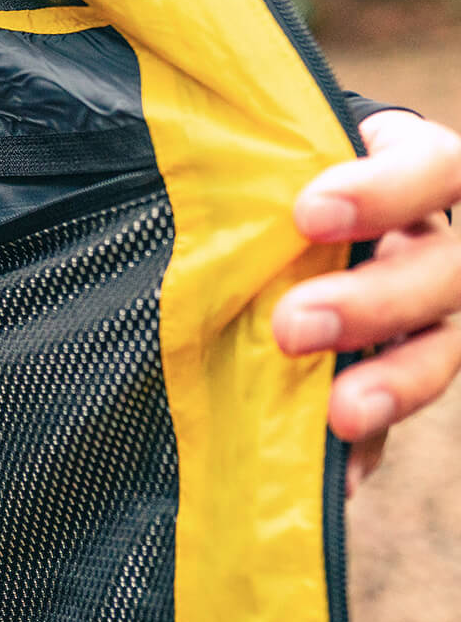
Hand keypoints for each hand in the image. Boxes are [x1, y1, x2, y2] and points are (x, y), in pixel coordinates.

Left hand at [273, 109, 460, 491]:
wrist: (271, 207)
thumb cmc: (271, 163)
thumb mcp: (269, 148)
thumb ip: (253, 161)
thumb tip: (186, 158)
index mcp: (408, 165)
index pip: (435, 168)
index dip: (386, 192)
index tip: (306, 215)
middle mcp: (429, 240)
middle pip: (445, 271)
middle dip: (373, 303)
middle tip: (293, 326)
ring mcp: (426, 310)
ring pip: (441, 347)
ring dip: (394, 385)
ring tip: (340, 417)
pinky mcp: (399, 368)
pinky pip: (398, 411)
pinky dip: (371, 445)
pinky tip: (337, 473)